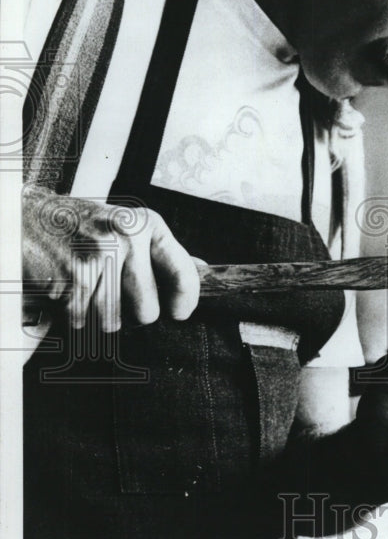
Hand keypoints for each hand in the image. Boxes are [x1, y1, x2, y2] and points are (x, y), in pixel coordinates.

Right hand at [22, 185, 199, 331]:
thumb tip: (203, 271)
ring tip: (90, 288)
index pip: (184, 274)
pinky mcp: (70, 276)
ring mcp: (97, 256)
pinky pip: (82, 320)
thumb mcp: (132, 226)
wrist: (33, 217)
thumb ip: (165, 252)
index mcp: (148, 225)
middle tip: (116, 293)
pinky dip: (75, 314)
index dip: (185, 302)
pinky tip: (71, 290)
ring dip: (100, 315)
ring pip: (112, 321)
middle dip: (132, 314)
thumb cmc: (87, 226)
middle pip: (147, 311)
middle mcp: (126, 238)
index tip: (179, 313)